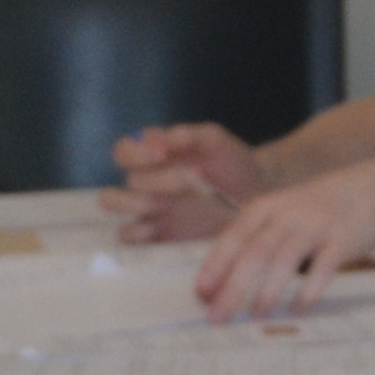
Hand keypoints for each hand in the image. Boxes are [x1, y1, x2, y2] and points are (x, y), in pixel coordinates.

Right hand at [113, 123, 263, 238]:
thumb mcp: (214, 140)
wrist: (256, 194)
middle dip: (151, 181)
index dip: (136, 153)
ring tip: (167, 204)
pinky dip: (140, 235)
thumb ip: (186, 135)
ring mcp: (150, 213)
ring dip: (136, 205)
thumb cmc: (232, 163)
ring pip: (118, 209)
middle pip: (125, 182)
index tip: (162, 153)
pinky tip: (166, 227)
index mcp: (152, 156)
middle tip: (183, 181)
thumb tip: (158, 139)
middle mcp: (146, 184)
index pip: (123, 152)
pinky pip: (131, 239)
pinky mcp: (159, 237)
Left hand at [192, 163, 374, 315]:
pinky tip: (298, 309)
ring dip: (267, 291)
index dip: (215, 266)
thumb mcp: (283, 212)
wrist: (374, 188)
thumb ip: (257, 238)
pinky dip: (308, 291)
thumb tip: (223, 280)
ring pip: (284, 260)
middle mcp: (288, 214)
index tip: (200, 294)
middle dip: (233, 287)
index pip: (233, 237)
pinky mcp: (343, 240)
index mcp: (267, 207)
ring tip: (256, 316)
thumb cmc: (319, 208)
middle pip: (254, 252)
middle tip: (218, 316)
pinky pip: (322, 268)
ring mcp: (316, 225)